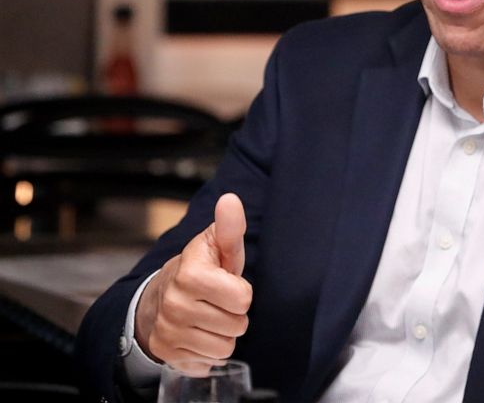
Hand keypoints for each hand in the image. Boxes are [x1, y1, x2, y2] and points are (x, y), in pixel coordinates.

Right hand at [135, 193, 252, 366]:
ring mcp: (168, 332)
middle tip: (218, 302)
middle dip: (234, 315)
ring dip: (223, 334)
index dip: (241, 292)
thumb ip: (229, 226)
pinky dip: (207, 352)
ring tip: (210, 317)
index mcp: (190, 274)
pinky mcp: (167, 355)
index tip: (227, 284)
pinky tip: (198, 334)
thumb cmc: (201, 269)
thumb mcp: (217, 245)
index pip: (243, 299)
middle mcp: (175, 305)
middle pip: (237, 326)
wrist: (160, 296)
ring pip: (224, 348)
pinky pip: (208, 363)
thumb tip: (231, 200)